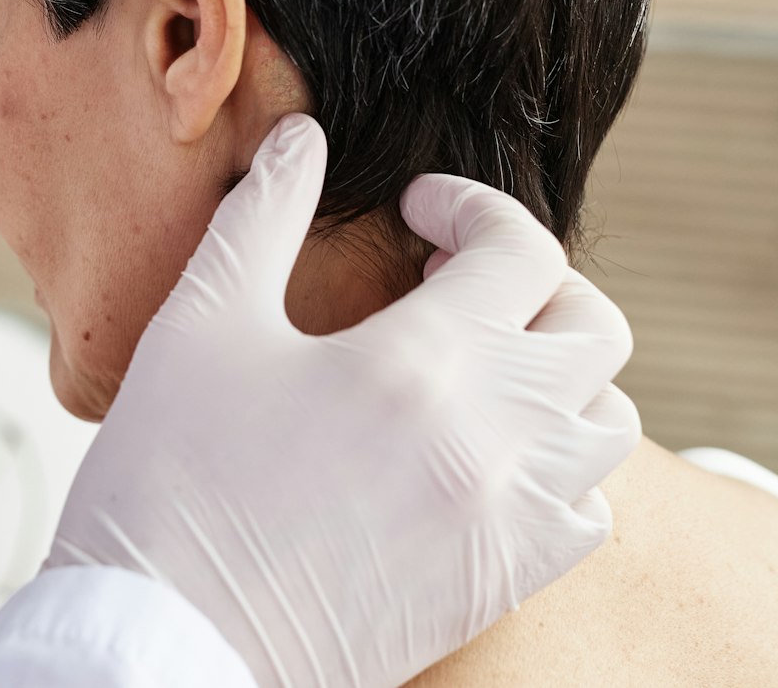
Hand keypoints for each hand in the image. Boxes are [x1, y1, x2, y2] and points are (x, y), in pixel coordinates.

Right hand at [48, 114, 640, 687]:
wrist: (170, 641)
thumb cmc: (169, 480)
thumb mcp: (201, 323)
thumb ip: (261, 216)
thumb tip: (302, 140)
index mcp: (420, 362)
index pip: (521, 250)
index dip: (474, 207)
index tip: (418, 212)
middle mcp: (490, 440)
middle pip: (594, 329)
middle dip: (538, 282)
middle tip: (462, 278)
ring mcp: (505, 521)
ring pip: (607, 422)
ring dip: (559, 372)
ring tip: (482, 361)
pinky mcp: (496, 584)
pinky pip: (589, 512)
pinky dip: (562, 466)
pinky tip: (487, 452)